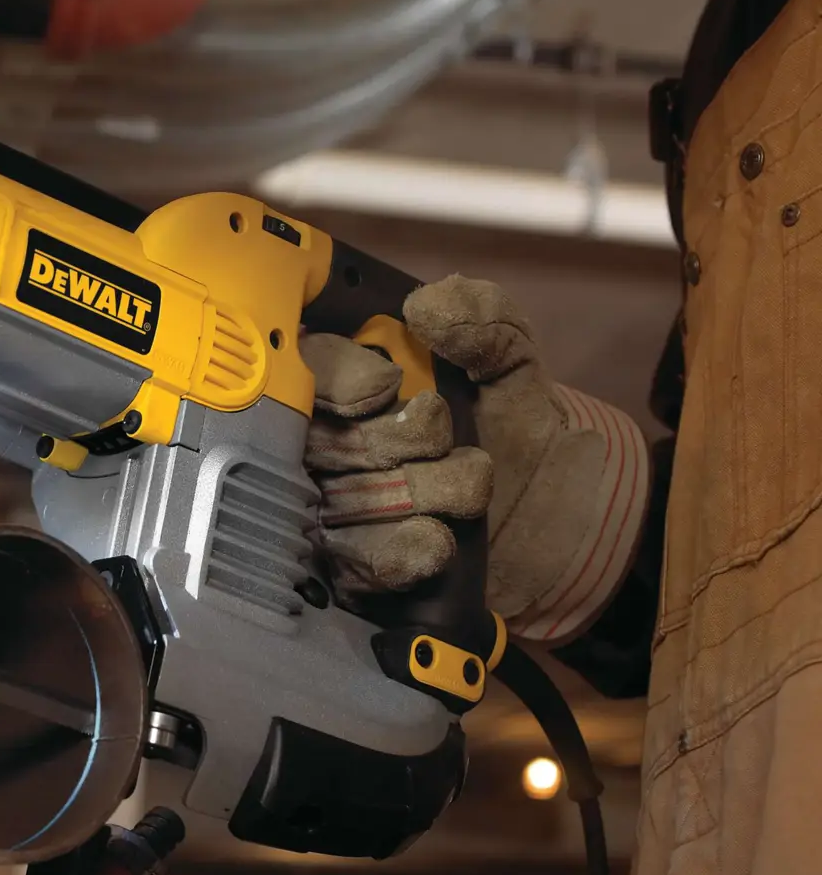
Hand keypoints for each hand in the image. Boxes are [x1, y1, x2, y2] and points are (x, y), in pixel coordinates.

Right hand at [302, 276, 650, 644]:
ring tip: (469, 500)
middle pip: (322, 438)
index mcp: (365, 385)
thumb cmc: (527, 450)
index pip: (310, 366)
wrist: (564, 545)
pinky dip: (398, 551)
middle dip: (396, 443)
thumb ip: (491, 326)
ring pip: (341, 500)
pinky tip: (437, 543)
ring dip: (416, 497)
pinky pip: (353, 562)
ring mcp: (339, 510)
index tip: (387, 387)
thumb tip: (428, 303)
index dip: (341, 378)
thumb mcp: (523, 380)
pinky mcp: (353, 570)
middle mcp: (338, 445)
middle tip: (449, 445)